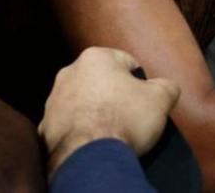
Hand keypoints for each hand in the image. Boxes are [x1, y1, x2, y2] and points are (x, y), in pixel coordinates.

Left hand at [38, 47, 181, 177]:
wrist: (90, 155)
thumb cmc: (124, 119)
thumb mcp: (160, 98)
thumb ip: (167, 86)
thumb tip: (168, 86)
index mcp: (95, 58)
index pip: (126, 62)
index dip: (140, 82)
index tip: (144, 100)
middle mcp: (69, 73)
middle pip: (101, 82)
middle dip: (115, 96)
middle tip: (130, 116)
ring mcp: (54, 100)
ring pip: (82, 103)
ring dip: (95, 113)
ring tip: (111, 132)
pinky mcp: (46, 126)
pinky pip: (68, 126)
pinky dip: (80, 132)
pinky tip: (92, 143)